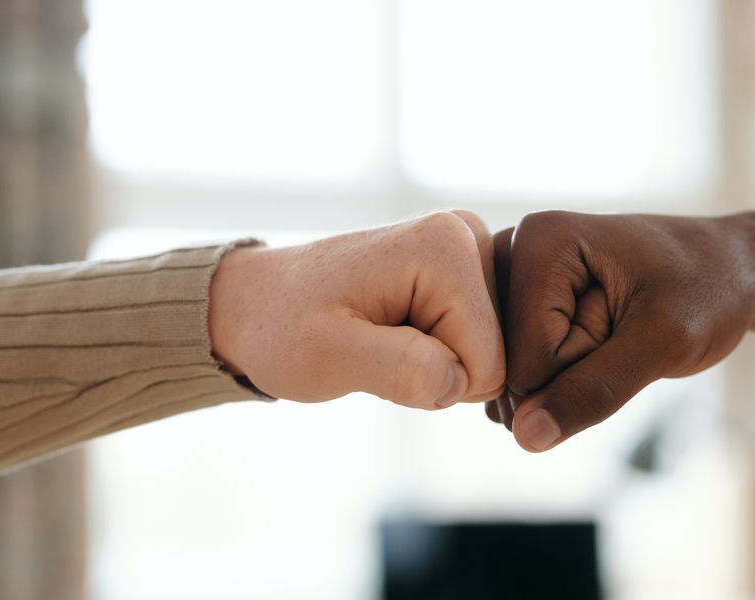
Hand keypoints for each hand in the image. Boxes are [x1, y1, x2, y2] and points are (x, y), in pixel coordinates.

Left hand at [209, 211, 505, 407]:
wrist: (257, 304)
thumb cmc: (283, 329)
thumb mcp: (327, 357)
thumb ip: (398, 368)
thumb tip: (458, 383)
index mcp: (447, 247)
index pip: (488, 363)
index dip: (433, 380)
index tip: (376, 352)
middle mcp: (470, 234)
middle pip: (497, 355)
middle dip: (438, 369)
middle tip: (377, 345)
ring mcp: (471, 248)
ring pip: (490, 351)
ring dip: (437, 361)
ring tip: (383, 336)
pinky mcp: (467, 267)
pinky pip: (480, 341)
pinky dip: (439, 350)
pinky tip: (399, 330)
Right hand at [489, 211, 754, 450]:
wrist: (728, 270)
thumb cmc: (707, 292)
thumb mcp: (664, 343)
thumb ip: (594, 390)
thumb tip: (526, 438)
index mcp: (538, 240)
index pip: (525, 362)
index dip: (585, 365)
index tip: (630, 319)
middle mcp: (510, 252)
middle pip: (510, 369)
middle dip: (569, 373)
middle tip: (622, 326)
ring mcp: (509, 279)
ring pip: (513, 375)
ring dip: (566, 376)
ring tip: (612, 328)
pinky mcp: (517, 303)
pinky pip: (519, 372)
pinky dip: (559, 375)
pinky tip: (592, 339)